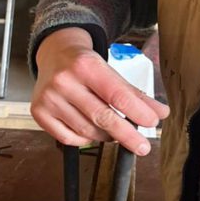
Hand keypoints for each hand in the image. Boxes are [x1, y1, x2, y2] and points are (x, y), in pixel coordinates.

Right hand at [31, 28, 168, 155]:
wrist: (54, 54)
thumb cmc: (85, 64)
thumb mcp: (110, 71)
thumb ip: (134, 93)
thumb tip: (160, 113)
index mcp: (86, 65)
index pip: (117, 94)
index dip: (138, 112)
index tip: (152, 122)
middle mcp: (64, 81)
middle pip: (102, 116)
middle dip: (127, 134)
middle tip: (143, 146)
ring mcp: (49, 98)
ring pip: (87, 130)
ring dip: (107, 136)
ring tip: (116, 133)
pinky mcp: (39, 112)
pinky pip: (69, 138)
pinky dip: (85, 139)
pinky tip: (93, 132)